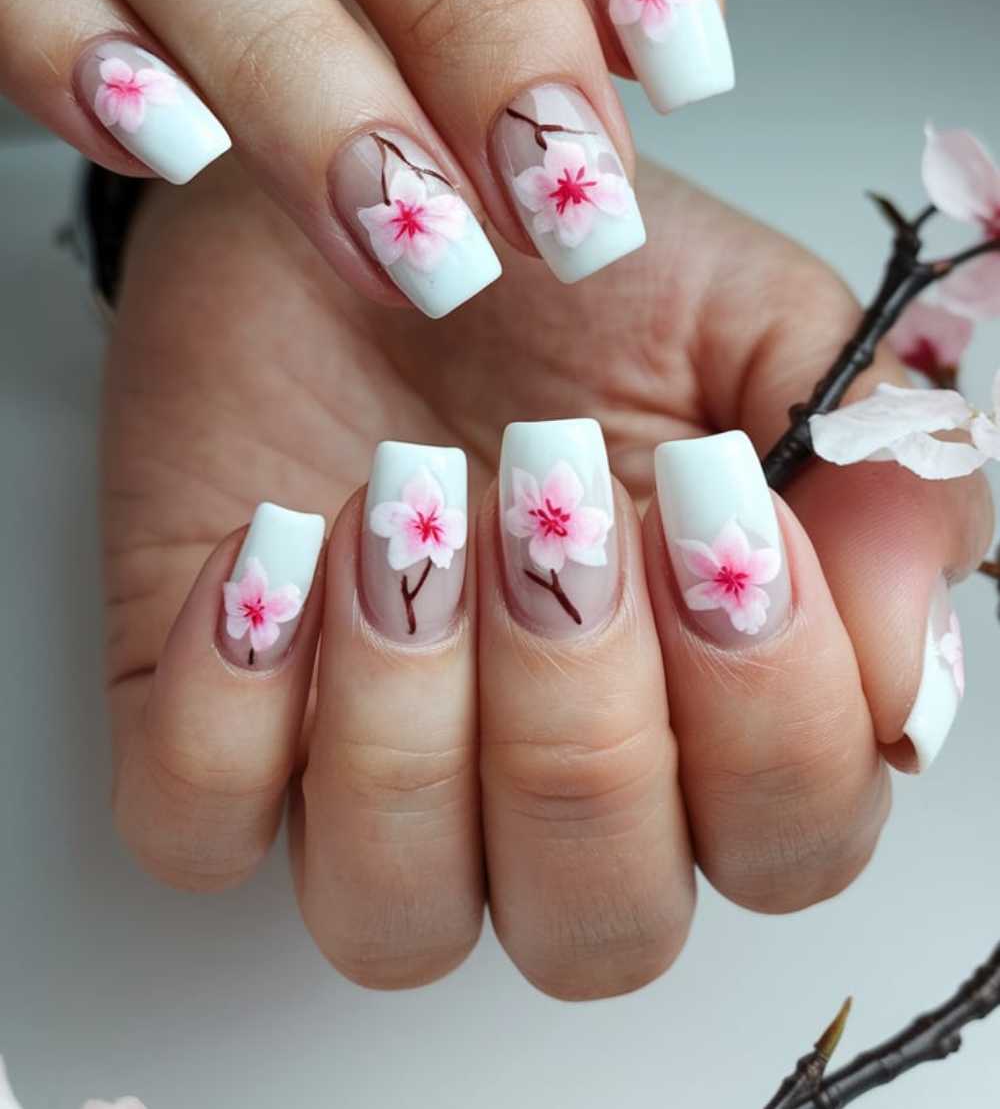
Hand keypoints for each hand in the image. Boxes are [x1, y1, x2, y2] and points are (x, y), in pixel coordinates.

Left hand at [102, 153, 991, 997]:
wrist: (363, 190)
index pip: (792, 839)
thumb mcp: (748, 317)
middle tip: (554, 499)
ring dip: (409, 718)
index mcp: (704, 704)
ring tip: (404, 510)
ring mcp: (369, 769)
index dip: (775, 708)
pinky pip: (200, 830)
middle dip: (584, 721)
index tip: (716, 505)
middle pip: (601, 923)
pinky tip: (274, 543)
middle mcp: (543, 777)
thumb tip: (911, 623)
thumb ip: (870, 453)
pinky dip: (232, 707)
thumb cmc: (558, 268)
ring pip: (395, 917)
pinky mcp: (214, 726)